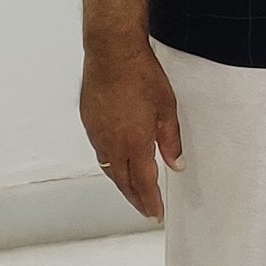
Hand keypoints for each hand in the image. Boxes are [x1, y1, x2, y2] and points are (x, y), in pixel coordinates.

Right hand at [80, 41, 183, 219]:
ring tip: (133, 190)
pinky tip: (117, 161)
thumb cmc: (141, 75)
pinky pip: (100, 151)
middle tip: (146, 209)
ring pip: (109, 168)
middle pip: (123, 182)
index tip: (156, 213)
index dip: (150, 202)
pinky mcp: (89, 121)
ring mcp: (97, 133)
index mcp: (134, 143)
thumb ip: (171, 141)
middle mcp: (112, 144)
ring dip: (122, 182)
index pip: (143, 183)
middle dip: (136, 199)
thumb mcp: (167, 109)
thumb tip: (176, 164)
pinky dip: (110, 163)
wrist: (112, 52)